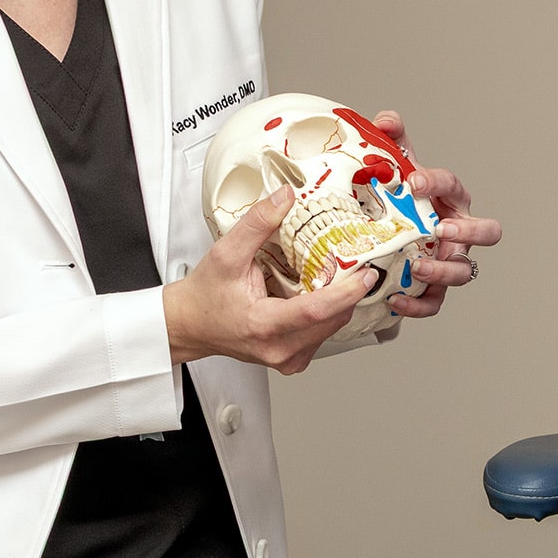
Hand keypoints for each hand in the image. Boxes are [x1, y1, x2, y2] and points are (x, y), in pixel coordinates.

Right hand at [163, 186, 375, 372]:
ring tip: (338, 274)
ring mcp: (287, 358)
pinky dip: (328, 313)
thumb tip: (286, 197)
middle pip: (332, 319)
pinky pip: (323, 334)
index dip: (346, 292)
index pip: (316, 311)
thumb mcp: (226, 253)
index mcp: (263, 325)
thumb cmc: (205, 296)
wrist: (190, 325)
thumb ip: (257, 223)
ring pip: (332, 328)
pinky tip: (320, 293)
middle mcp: (279, 348)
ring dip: (340, 301)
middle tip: (358, 263)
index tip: (367, 273)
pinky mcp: (292, 359)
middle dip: (350, 291)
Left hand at [370, 110, 502, 318]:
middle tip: (440, 229)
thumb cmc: (401, 201)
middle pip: (488, 232)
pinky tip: (396, 299)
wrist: (386, 234)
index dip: (437, 182)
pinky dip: (418, 304)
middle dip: (469, 232)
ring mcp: (450, 261)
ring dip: (444, 271)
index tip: (414, 182)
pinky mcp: (435, 287)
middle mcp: (460, 231)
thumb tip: (386, 121)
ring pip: (465, 272)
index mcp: (451, 199)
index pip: (453, 186)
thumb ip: (392, 141)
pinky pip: (435, 302)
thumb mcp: (395, 169)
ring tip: (417, 267)